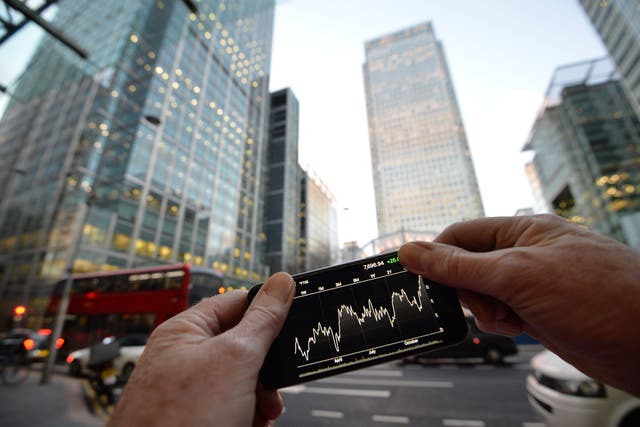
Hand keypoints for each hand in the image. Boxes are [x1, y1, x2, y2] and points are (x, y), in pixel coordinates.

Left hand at [108, 272, 294, 426]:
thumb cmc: (179, 421)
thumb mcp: (235, 359)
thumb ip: (262, 319)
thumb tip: (281, 282)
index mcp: (186, 331)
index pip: (236, 302)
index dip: (266, 311)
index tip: (293, 319)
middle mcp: (185, 358)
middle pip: (244, 346)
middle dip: (265, 368)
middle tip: (271, 383)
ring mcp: (190, 392)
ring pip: (242, 381)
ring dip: (260, 397)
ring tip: (258, 413)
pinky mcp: (198, 418)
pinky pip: (234, 407)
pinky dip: (248, 416)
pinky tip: (249, 424)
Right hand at [398, 214, 639, 395]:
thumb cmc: (601, 296)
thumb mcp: (517, 275)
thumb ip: (459, 265)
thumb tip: (412, 252)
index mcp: (522, 231)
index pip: (461, 235)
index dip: (437, 256)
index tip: (418, 278)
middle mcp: (526, 255)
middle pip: (468, 266)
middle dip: (466, 288)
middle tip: (482, 301)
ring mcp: (533, 285)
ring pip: (482, 294)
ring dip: (484, 309)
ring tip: (507, 317)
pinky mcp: (540, 313)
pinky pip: (500, 313)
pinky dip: (500, 323)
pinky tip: (517, 327)